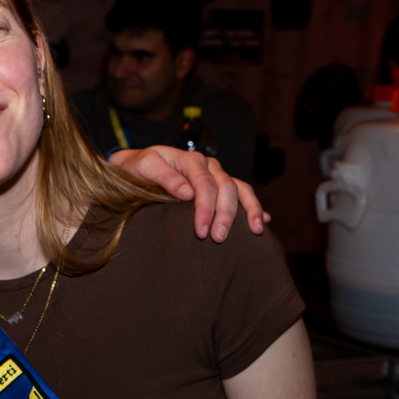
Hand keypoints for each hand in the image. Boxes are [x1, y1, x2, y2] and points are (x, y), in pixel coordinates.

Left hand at [107, 145, 268, 240]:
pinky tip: (262, 220)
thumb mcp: (143, 167)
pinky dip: (253, 206)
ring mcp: (216, 174)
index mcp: (190, 160)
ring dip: (248, 210)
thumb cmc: (137, 168)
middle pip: (226, 188)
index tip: (201, 232)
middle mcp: (208, 165)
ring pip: (239, 189)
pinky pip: (242, 192)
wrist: (135, 165)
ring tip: (255, 231)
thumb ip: (164, 177)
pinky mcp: (219, 184)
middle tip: (219, 239)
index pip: (205, 183)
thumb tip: (187, 193)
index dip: (205, 208)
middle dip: (225, 214)